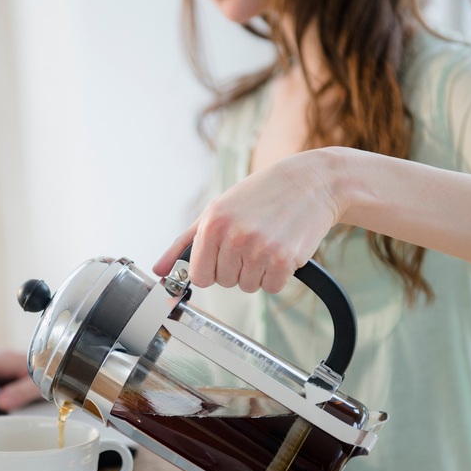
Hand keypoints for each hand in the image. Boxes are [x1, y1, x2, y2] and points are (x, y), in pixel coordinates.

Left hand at [154, 149, 342, 292]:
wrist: (311, 182)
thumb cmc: (260, 195)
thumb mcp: (216, 210)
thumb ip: (184, 243)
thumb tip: (159, 271)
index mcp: (212, 224)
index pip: (198, 276)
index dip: (211, 268)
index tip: (223, 255)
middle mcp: (234, 237)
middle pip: (224, 282)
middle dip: (236, 267)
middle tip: (251, 240)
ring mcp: (259, 250)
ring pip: (247, 286)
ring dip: (257, 271)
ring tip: (267, 241)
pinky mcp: (284, 261)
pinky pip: (271, 287)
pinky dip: (277, 275)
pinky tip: (282, 249)